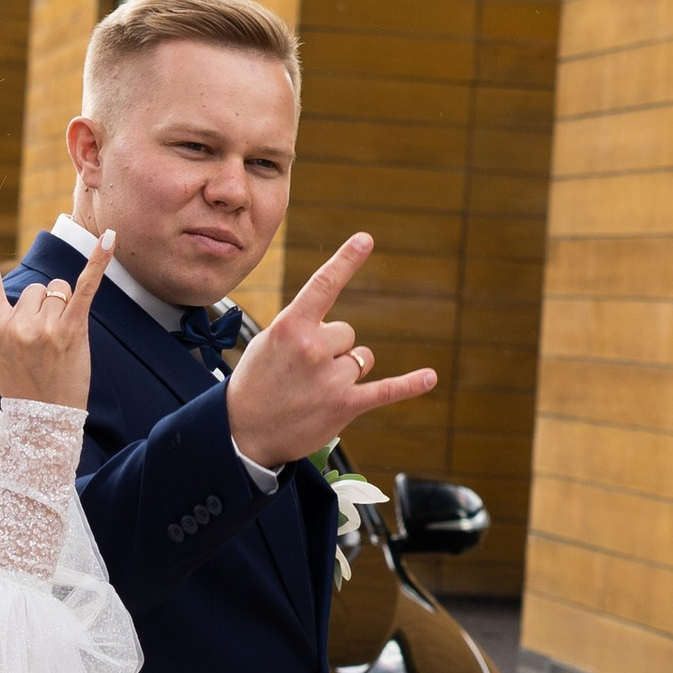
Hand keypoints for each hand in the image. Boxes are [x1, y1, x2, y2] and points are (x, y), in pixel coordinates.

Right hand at [0, 202, 108, 410]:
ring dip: (62, 310)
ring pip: (56, 291)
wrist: (42, 423)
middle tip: (43, 345)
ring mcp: (42, 329)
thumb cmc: (19, 385)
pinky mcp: (70, 331)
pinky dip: (98, 262)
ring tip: (58, 345)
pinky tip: (110, 238)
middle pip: (35, 287)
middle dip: (43, 308)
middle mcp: (14, 325)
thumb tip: (3, 297)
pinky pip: (85, 287)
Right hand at [224, 234, 435, 469]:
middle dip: (332, 349)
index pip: (324, 284)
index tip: (366, 239)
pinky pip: (386, 390)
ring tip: (314, 391)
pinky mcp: (345, 406)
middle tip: (302, 372)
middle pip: (347, 333)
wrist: (242, 433)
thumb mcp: (267, 344)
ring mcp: (331, 378)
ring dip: (344, 372)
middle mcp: (313, 348)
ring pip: (360, 359)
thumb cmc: (255, 385)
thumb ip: (301, 328)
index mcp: (291, 326)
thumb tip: (337, 332)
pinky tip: (430, 377)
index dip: (346, 260)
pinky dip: (410, 385)